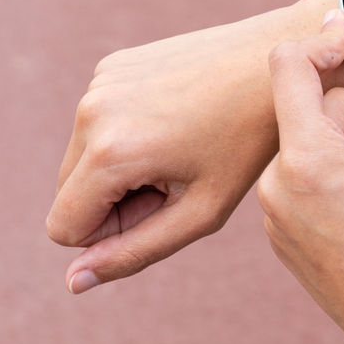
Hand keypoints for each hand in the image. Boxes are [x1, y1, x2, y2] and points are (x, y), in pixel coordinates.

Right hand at [46, 0, 343, 293]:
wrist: (279, 61)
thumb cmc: (251, 142)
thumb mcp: (202, 209)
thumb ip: (135, 252)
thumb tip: (73, 282)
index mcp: (111, 152)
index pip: (64, 229)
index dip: (113, 232)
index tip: (166, 206)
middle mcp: (91, 112)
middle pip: (68, 193)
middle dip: (115, 200)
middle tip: (182, 177)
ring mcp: (100, 81)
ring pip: (81, 158)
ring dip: (121, 166)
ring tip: (186, 147)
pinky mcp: (113, 64)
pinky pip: (99, 121)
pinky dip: (128, 131)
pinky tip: (182, 118)